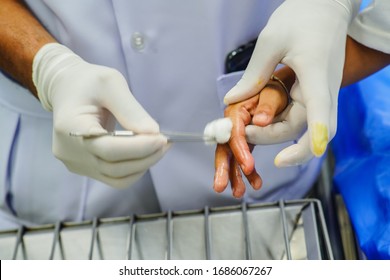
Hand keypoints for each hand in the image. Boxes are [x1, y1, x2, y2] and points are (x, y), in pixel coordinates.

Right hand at [33, 43, 168, 187]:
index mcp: (70, 128)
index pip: (108, 149)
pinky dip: (133, 169)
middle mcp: (69, 152)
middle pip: (114, 168)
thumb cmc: (88, 82)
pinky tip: (145, 154)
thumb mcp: (111, 83)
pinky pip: (113, 177)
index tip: (162, 138)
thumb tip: (153, 133)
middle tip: (166, 142)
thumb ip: (131, 110)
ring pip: (117, 178)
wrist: (66, 88)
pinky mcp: (84, 168)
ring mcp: (75, 163)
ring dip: (143, 165)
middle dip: (146, 157)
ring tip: (159, 147)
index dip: (139, 147)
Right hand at [206, 80, 287, 197]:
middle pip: (226, 147)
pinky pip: (244, 155)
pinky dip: (249, 170)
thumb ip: (268, 106)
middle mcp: (234, 122)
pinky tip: (256, 183)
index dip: (240, 150)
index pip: (234, 133)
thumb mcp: (274, 93)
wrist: (283, 83)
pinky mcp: (248, 138)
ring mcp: (240, 131)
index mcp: (237, 110)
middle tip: (220, 186)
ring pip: (233, 155)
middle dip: (225, 168)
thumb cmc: (278, 86)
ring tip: (239, 192)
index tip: (248, 166)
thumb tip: (261, 120)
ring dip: (236, 174)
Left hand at [223, 0, 360, 163]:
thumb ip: (253, 76)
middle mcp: (323, 89)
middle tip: (244, 133)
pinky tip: (260, 118)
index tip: (312, 152)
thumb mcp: (271, 42)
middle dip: (273, 136)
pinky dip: (278, 120)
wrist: (325, 7)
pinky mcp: (314, 94)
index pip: (321, 109)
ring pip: (301, 125)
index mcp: (316, 73)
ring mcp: (321, 94)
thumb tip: (232, 101)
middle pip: (305, 127)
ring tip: (247, 127)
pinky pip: (298, 115)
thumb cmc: (300, 18)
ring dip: (274, 131)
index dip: (317, 133)